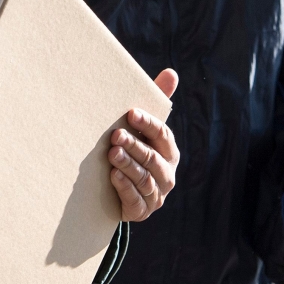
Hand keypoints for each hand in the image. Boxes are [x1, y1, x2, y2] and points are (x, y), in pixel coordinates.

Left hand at [110, 69, 179, 220]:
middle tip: (115, 135)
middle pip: (153, 158)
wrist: (119, 192)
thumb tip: (171, 72)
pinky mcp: (141, 211)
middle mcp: (167, 174)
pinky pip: (136, 200)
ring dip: (128, 166)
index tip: (130, 113)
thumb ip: (156, 101)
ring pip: (144, 179)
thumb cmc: (133, 151)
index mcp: (168, 152)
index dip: (148, 124)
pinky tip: (113, 177)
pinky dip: (125, 188)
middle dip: (135, 146)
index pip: (162, 135)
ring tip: (112, 154)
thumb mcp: (142, 129)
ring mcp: (156, 195)